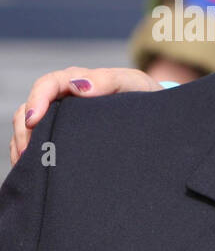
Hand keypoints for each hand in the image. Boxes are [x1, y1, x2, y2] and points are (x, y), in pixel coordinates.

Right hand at [10, 67, 161, 164]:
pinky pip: (36, 144)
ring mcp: (61, 119)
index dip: (37, 100)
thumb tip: (78, 86)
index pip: (47, 85)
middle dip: (25, 129)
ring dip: (22, 144)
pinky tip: (30, 169)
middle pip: (30, 110)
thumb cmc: (144, 95)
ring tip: (27, 164)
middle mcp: (64, 99)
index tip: (34, 122)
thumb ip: (108, 81)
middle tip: (28, 153)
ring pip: (28, 128)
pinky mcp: (63, 137)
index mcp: (78, 81)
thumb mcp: (132, 84)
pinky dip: (27, 155)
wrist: (156, 117)